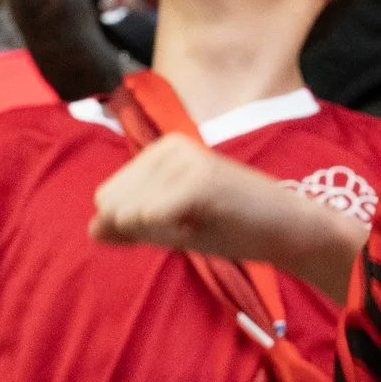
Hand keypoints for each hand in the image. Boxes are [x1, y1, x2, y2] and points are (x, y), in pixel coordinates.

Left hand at [90, 135, 365, 295]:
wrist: (289, 229)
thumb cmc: (234, 227)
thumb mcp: (173, 226)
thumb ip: (131, 225)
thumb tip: (91, 229)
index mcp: (161, 148)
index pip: (107, 199)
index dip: (137, 226)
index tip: (182, 220)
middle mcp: (169, 144)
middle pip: (111, 205)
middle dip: (144, 230)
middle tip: (192, 224)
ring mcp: (184, 159)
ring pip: (127, 214)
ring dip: (161, 235)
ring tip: (201, 223)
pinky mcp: (198, 180)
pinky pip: (150, 220)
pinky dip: (171, 236)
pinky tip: (205, 227)